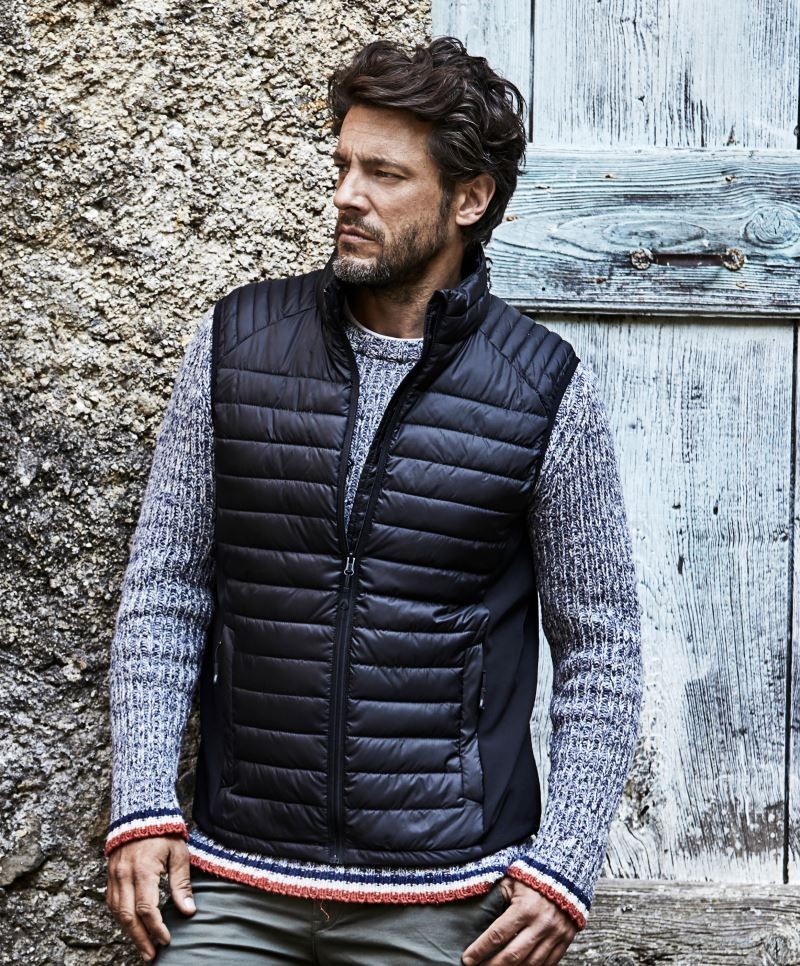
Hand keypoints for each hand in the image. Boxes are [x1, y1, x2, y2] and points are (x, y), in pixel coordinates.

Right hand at [106, 835, 195, 961]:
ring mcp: (114, 876)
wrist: (141, 811)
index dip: (156, 928)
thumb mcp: (179, 854)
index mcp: (143, 870)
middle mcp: (124, 875)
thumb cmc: (164, 832)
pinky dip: (121, 918)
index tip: (166, 940)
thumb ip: (181, 883)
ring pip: (117, 912)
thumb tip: (188, 911)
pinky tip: (131, 927)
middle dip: (140, 939)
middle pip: (128, 916)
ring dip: (129, 932)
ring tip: (143, 946)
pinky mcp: (110, 875)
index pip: (147, 909)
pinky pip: (111, 903)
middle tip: (151, 955)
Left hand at [461, 875, 579, 964]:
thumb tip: (476, 912)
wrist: (566, 875)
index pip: (497, 935)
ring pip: (530, 964)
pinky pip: (548, 964)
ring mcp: (554, 935)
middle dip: (492, 965)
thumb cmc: (533, 877)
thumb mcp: (511, 882)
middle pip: (512, 955)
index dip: (480, 949)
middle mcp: (540, 924)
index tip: (467, 959)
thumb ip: (496, 897)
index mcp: (524, 908)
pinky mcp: (564, 941)